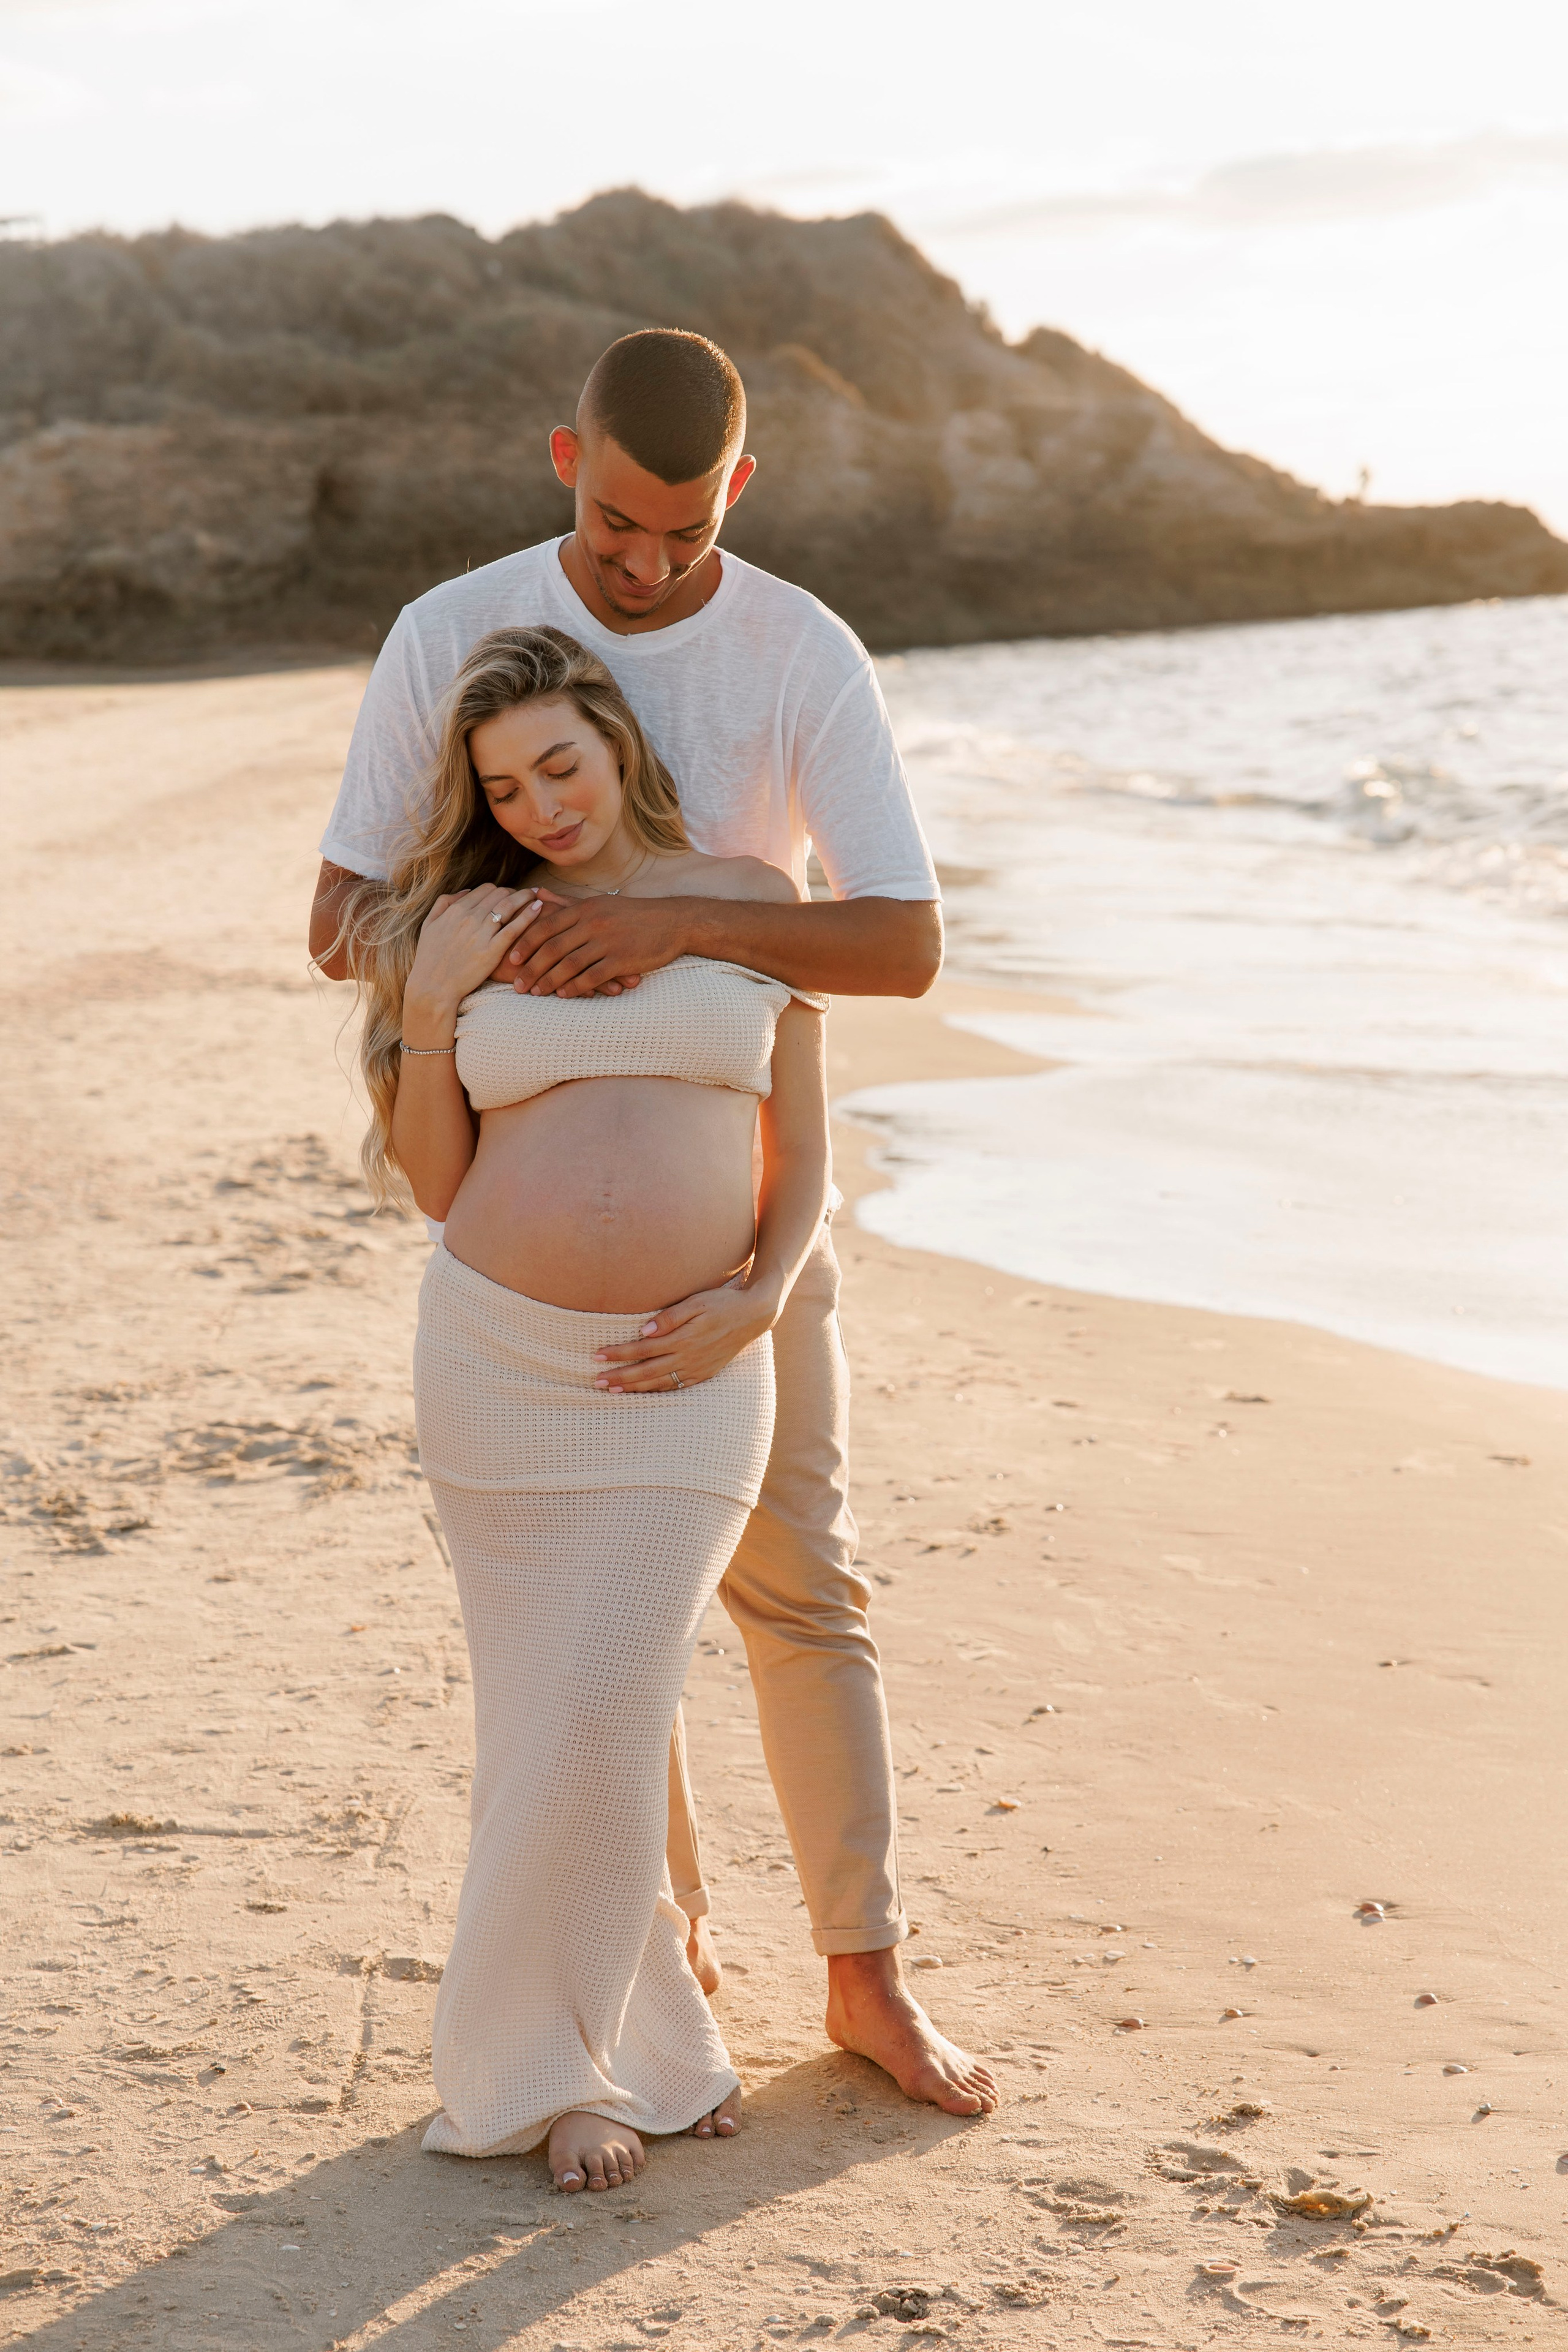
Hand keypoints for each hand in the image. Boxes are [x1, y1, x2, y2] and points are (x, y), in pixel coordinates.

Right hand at [403, 883, 544, 1028]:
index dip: (499, 890)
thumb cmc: (429, 959)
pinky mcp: (492, 951)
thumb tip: (466, 891)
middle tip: (525, 896)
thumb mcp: (428, 925)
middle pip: (500, 893)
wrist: (433, 987)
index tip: (508, 895)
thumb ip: (443, 903)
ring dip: (525, 896)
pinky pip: (515, 927)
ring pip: (509, 905)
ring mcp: (482, 933)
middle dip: (514, 892)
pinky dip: (529, 914)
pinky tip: (539, 908)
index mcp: (456, 910)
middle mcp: (469, 917)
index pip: (485, 889)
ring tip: (537, 894)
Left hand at [506, 894, 689, 997]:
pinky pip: (592, 976)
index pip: (546, 927)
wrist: (672, 921)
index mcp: (584, 909)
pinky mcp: (622, 959)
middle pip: (553, 948)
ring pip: (569, 964)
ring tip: (535, 993)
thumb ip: (565, 902)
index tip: (511, 959)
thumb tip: (536, 893)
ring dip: (549, 981)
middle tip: (517, 985)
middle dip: (532, 968)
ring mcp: (607, 942)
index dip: (526, 944)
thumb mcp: (598, 903)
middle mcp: (592, 923)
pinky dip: (575, 987)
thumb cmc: (633, 914)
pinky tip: (564, 995)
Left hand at [592, 1277, 778, 1392]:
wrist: (753, 1316)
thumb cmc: (722, 1303)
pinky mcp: (705, 1374)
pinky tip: (643, 1393)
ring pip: (660, 1383)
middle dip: (620, 1376)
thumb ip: (670, 1317)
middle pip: (647, 1371)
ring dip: (634, 1388)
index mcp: (684, 1338)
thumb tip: (644, 1330)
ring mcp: (697, 1368)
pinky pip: (676, 1387)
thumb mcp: (697, 1302)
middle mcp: (689, 1357)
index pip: (643, 1349)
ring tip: (612, 1390)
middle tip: (596, 1381)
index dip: (619, 1353)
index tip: (597, 1355)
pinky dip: (657, 1391)